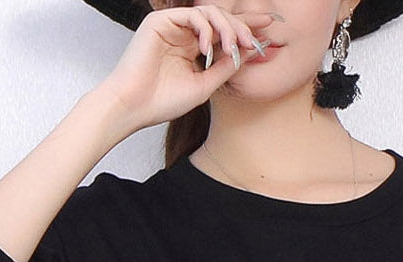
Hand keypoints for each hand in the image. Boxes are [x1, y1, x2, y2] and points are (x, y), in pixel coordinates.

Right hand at [102, 5, 277, 132]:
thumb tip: (249, 51)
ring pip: (209, 13)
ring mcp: (172, 26)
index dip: (246, 27)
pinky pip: (192, 15)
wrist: (134, 107)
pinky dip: (204, 28)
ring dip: (226, 28)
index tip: (269, 28)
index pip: (223, 31)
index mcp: (193, 48)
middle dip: (241, 27)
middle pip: (220, 18)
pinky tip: (207, 47)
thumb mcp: (205, 85)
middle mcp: (184, 34)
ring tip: (230, 47)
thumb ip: (225, 67)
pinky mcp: (160, 21)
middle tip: (254, 40)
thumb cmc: (163, 102)